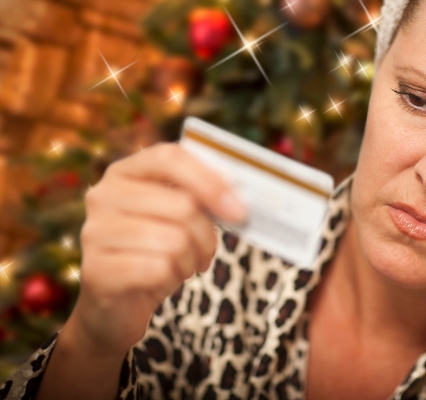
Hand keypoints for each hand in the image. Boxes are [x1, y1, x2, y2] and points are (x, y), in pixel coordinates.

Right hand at [67, 143, 245, 356]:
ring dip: (191, 259)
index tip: (238, 209)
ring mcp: (95, 232)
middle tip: (207, 251)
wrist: (117, 303)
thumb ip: (200, 198)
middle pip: (182, 205)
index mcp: (125, 172)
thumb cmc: (155, 252)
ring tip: (182, 265)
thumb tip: (238, 201)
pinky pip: (160, 268)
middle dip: (207, 235)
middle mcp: (103, 195)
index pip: (170, 157)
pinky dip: (173, 277)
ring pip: (175, 240)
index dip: (210, 180)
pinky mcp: (96, 269)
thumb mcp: (176, 218)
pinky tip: (163, 279)